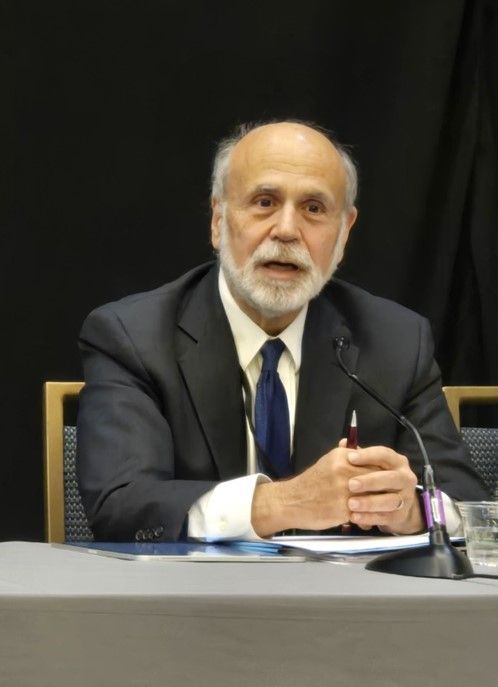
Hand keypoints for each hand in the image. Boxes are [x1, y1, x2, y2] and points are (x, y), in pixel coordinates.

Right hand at [251, 445, 376, 535]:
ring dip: (378, 504)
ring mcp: (343, 491)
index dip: (383, 472)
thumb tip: (354, 444)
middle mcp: (343, 471)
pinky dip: (367, 517)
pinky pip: (363, 514)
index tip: (386, 480)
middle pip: (377, 478)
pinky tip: (366, 519)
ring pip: (373, 497)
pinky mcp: (342, 509)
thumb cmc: (311, 482)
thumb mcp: (327, 461)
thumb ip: (344, 454)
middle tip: (387, 495)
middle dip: (383, 488)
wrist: (291, 501)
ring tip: (379, 508)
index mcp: (342, 457)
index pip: (375, 461)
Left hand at [345, 446, 423, 533]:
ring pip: (389, 500)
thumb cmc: (377, 478)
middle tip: (351, 484)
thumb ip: (358, 455)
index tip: (350, 458)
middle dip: (370, 481)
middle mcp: (405, 478)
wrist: (394, 504)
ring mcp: (405, 498)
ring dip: (369, 502)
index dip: (368, 456)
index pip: (385, 454)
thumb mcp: (371, 465)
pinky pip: (385, 518)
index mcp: (397, 461)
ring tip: (351, 504)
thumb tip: (343, 443)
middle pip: (390, 478)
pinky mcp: (400, 515)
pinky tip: (354, 517)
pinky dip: (369, 518)